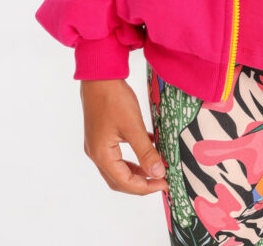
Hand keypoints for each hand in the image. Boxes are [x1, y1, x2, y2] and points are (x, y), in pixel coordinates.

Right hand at [80, 79, 168, 194]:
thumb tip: (158, 173)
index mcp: (102, 155)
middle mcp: (96, 154)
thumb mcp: (133, 126)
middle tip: (161, 181)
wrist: (99, 75)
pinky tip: (149, 148)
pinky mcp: (102, 134)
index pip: (125, 182)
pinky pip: (118, 154)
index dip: (146, 187)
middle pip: (119, 179)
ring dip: (136, 171)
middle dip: (141, 183)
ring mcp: (97, 144)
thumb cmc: (113, 99)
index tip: (165, 184)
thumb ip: (145, 152)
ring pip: (118, 167)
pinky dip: (133, 156)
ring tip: (156, 169)